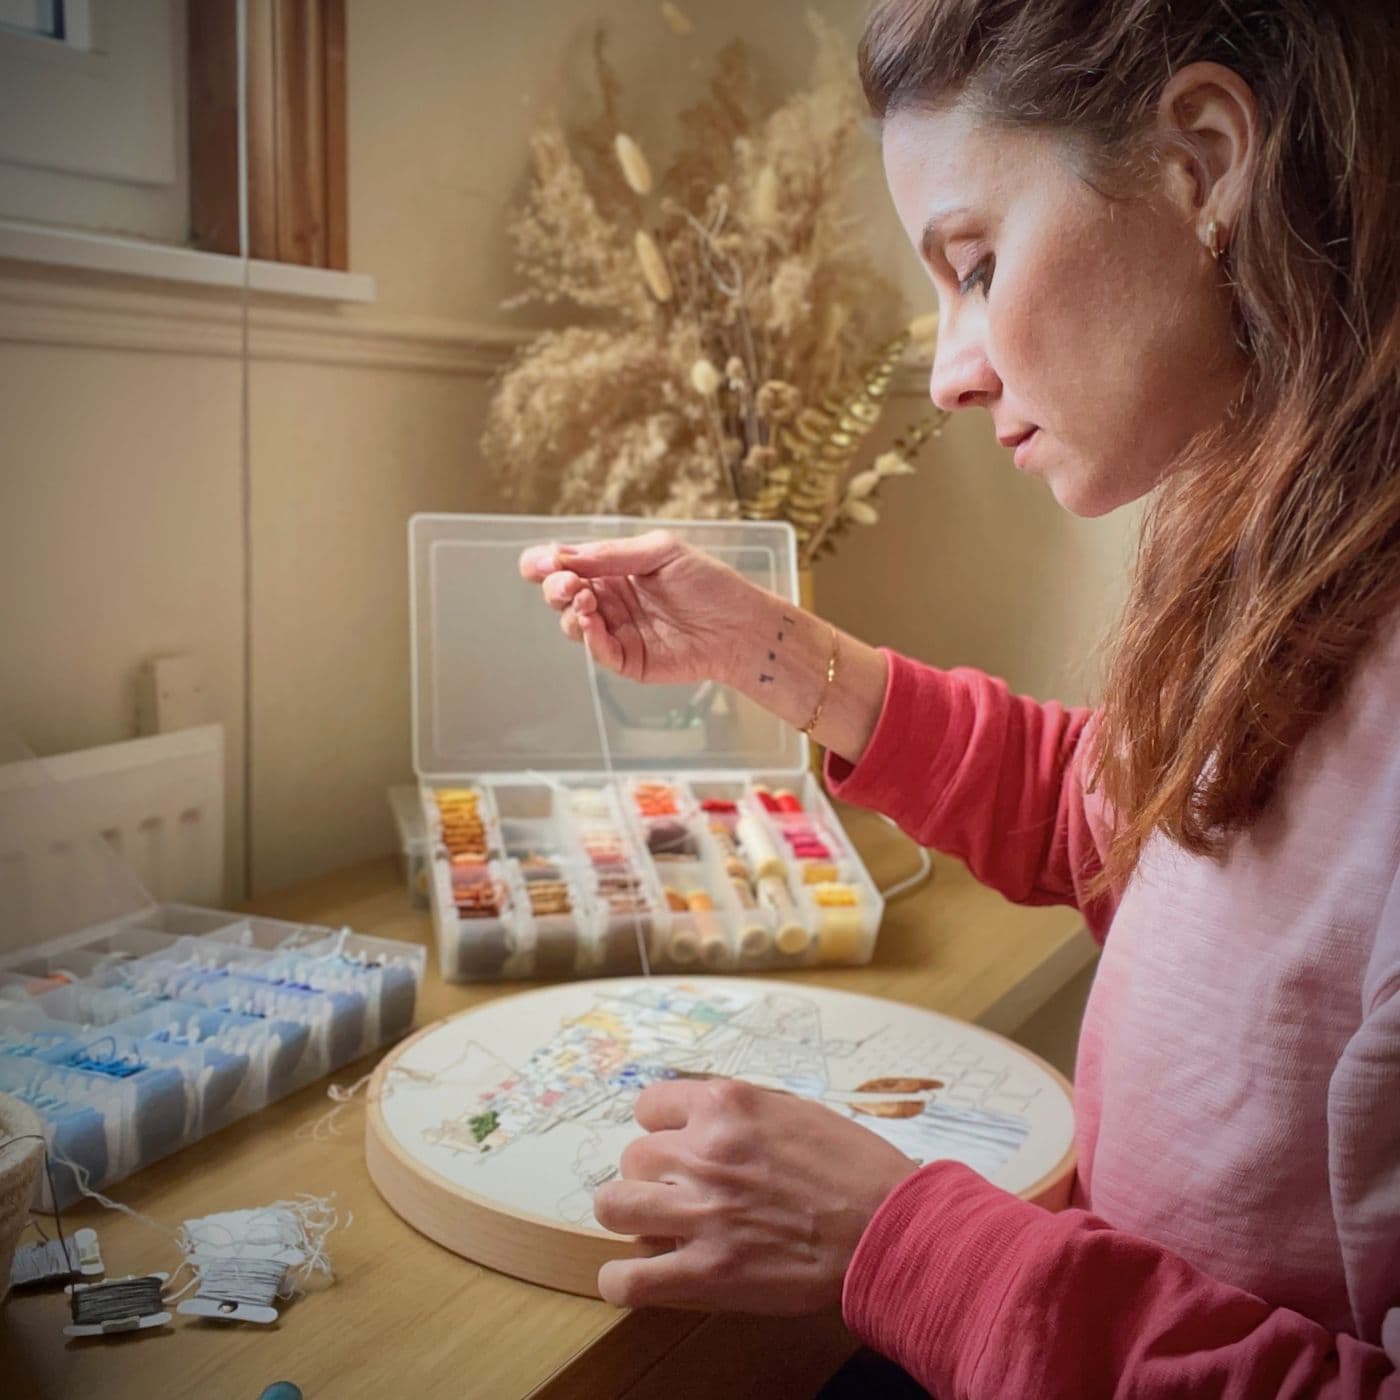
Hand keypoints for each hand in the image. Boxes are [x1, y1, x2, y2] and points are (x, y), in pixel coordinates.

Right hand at [517, 529, 759, 685]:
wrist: (741, 625)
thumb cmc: (708, 584)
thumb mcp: (660, 553)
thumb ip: (612, 554)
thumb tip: (563, 555)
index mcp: (611, 569)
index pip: (562, 564)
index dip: (543, 562)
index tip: (547, 561)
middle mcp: (608, 599)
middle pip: (557, 594)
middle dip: (554, 587)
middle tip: (568, 584)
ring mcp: (615, 631)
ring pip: (570, 625)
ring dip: (570, 611)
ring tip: (586, 599)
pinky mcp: (628, 660)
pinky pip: (597, 651)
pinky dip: (589, 636)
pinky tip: (592, 621)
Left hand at [592, 1077, 916, 1313]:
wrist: (888, 1226)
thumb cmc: (855, 1167)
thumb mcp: (795, 1112)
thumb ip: (742, 1116)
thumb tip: (706, 1125)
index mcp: (727, 1105)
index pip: (649, 1105)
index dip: (660, 1129)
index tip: (675, 1145)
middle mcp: (704, 1151)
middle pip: (634, 1157)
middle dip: (652, 1176)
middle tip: (679, 1193)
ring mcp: (701, 1212)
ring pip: (613, 1206)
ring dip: (630, 1217)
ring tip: (653, 1228)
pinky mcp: (706, 1271)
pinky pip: (628, 1278)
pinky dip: (622, 1280)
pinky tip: (636, 1278)